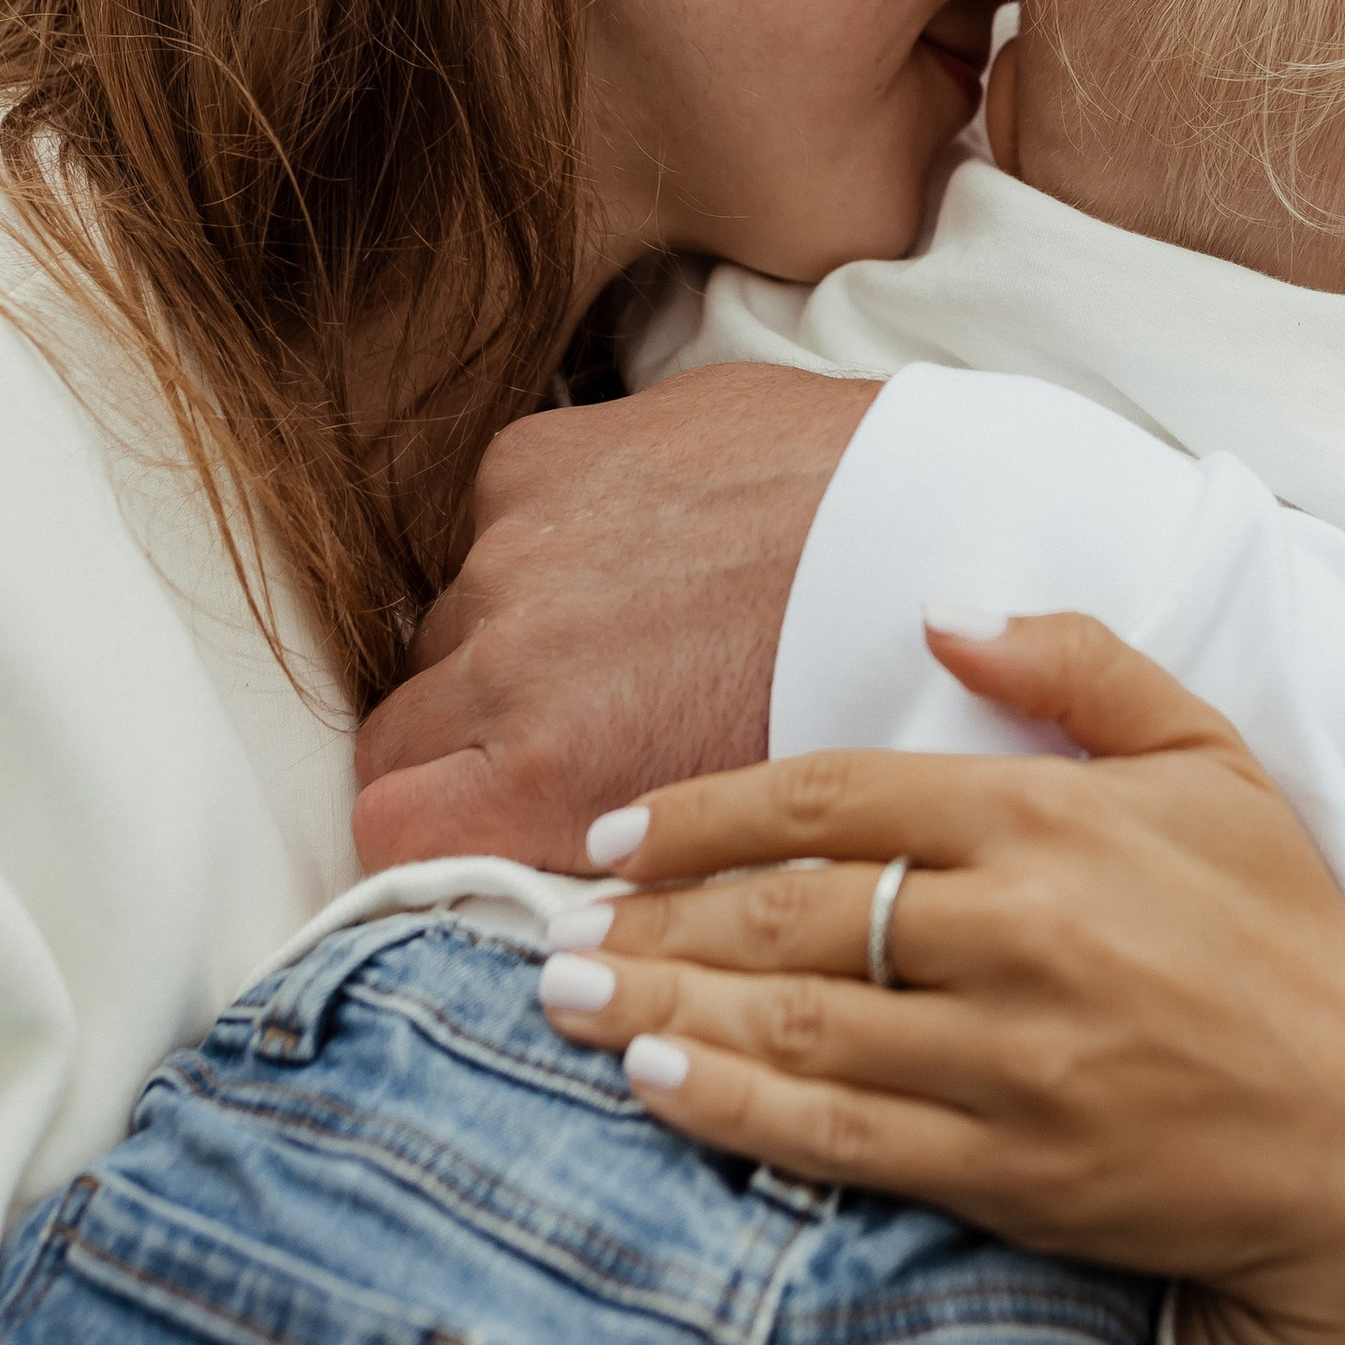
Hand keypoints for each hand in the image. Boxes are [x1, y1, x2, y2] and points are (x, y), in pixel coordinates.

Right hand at [354, 366, 880, 873]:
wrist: (958, 524)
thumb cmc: (877, 694)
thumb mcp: (741, 829)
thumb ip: (620, 851)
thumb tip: (572, 892)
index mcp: (545, 766)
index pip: (386, 830)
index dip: (431, 845)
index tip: (483, 844)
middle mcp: (505, 654)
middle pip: (400, 730)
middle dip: (460, 752)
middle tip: (562, 751)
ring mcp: (515, 540)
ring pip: (452, 618)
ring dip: (509, 639)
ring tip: (631, 642)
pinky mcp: (545, 453)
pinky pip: (496, 513)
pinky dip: (545, 536)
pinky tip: (646, 548)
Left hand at [539, 613, 1344, 1344]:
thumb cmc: (1284, 936)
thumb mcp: (1212, 763)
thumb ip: (1082, 668)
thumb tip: (945, 609)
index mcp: (1052, 819)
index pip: (837, 795)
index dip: (710, 811)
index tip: (622, 830)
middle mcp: (1020, 930)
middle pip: (791, 910)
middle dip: (658, 914)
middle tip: (557, 917)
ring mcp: (1011, 1058)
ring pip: (794, 1024)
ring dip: (660, 1009)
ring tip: (560, 998)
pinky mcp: (1012, 1169)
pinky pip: (841, 1135)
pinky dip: (735, 1111)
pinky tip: (656, 1087)